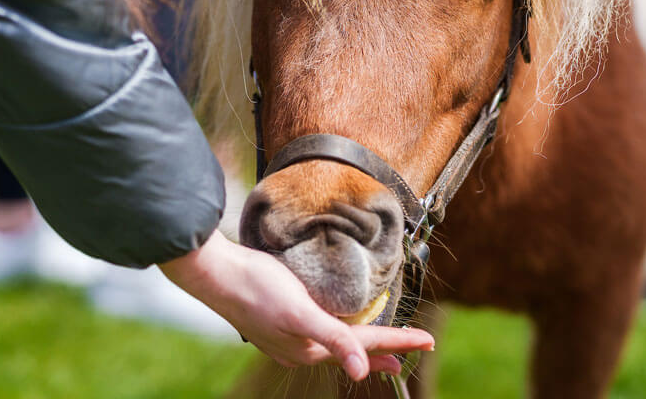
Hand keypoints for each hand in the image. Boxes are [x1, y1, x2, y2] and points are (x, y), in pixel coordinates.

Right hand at [160, 231, 433, 379]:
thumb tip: (361, 372)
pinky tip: (335, 325)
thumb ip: (334, 339)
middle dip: (384, 349)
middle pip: (354, 347)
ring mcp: (287, 337)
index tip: (429, 340)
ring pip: (336, 341)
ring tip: (382, 347)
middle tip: (414, 349)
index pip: (365, 345)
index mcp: (309, 347)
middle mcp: (300, 348)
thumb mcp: (300, 313)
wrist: (216, 274)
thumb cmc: (257, 287)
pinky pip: (317, 333)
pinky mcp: (278, 322)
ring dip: (361, 342)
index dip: (398, 342)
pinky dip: (337, 332)